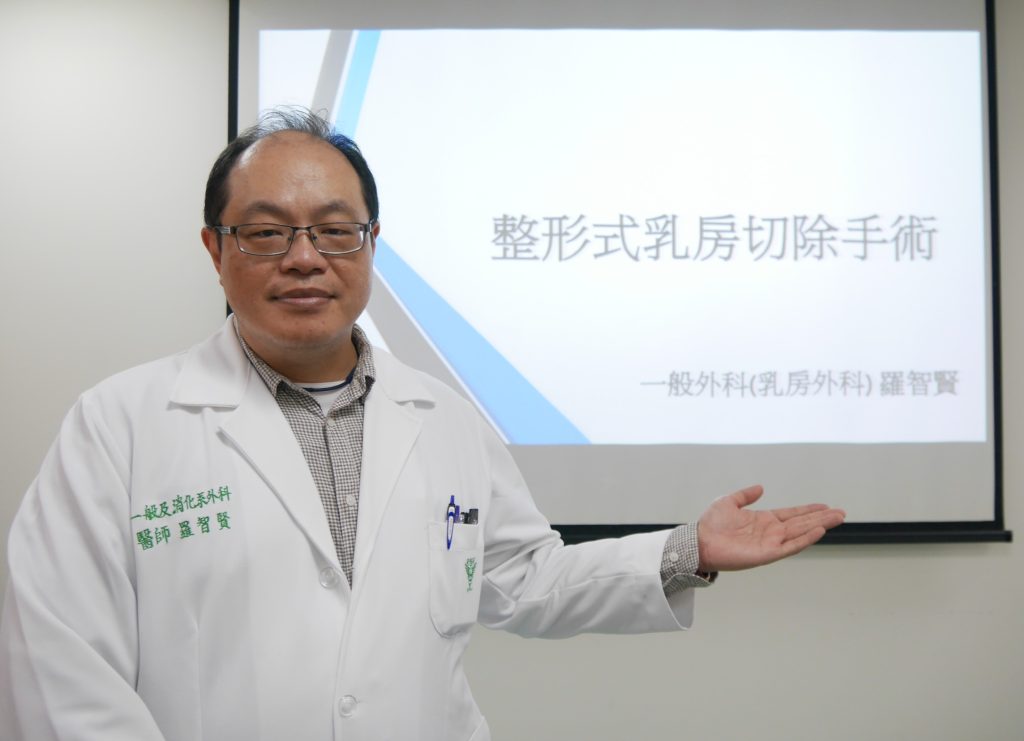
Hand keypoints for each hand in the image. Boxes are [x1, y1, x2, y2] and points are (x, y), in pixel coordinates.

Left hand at [697, 485, 844, 571]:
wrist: (699, 541)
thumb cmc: (711, 524)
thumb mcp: (729, 501)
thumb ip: (746, 495)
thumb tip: (760, 487)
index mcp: (764, 520)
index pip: (792, 514)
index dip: (809, 509)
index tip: (826, 505)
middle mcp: (771, 532)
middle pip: (802, 523)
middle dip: (822, 517)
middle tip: (841, 512)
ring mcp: (771, 543)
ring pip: (801, 532)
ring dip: (819, 525)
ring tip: (837, 518)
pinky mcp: (767, 554)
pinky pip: (790, 546)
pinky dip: (805, 539)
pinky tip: (818, 531)